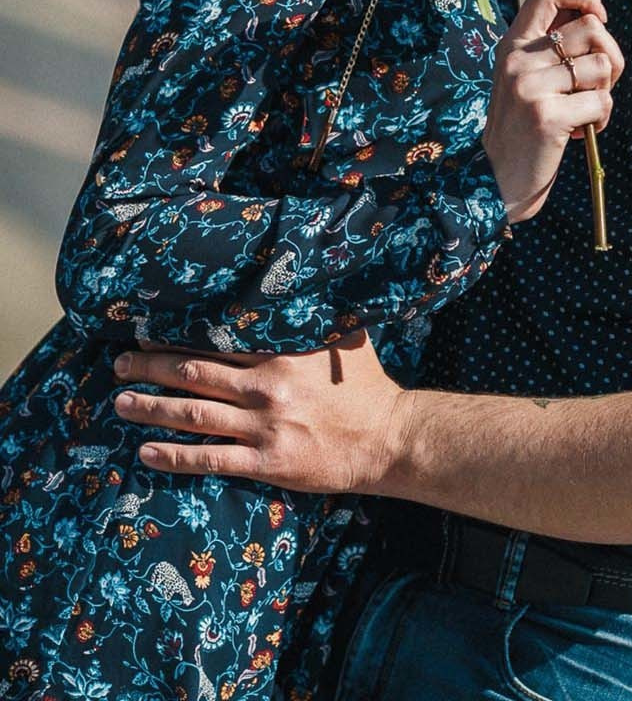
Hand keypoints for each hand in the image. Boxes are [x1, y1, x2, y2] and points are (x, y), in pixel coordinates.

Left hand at [114, 330, 405, 493]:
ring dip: (151, 408)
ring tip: (120, 403)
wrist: (390, 438)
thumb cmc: (369, 388)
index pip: (217, 341)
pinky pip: (209, 459)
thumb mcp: (346, 340)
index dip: (178, 338)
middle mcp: (267, 388)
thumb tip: (305, 288)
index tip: (149, 333)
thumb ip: (317, 319)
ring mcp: (264, 427)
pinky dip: (174, 455)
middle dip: (150, 368)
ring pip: (192, 415)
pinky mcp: (266, 462)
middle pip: (194, 374)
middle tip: (120, 365)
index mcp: (282, 355)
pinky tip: (147, 451)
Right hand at [486, 0, 622, 222]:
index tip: (599, 18)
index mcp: (513, 44)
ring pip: (602, 64)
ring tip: (585, 110)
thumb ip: (553, 48)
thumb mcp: (526, 78)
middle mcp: (518, 59)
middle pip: (592, 28)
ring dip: (606, 90)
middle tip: (599, 84)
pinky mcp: (547, 115)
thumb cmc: (523, 128)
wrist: (495, 181)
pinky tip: (582, 131)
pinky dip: (603, 118)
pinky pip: (602, 101)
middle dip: (611, 55)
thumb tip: (596, 17)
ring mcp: (530, 86)